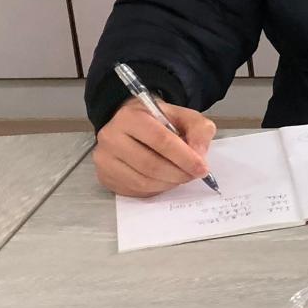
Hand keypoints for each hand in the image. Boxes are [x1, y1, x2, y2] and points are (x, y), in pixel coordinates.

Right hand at [94, 98, 215, 196]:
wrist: (132, 125)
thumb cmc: (159, 121)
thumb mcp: (183, 116)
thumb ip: (198, 130)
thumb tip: (199, 155)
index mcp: (130, 117)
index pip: (161, 141)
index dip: (185, 157)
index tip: (202, 168)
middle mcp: (110, 137)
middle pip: (151, 164)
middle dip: (178, 174)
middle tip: (194, 175)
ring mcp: (104, 159)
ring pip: (143, 181)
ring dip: (169, 184)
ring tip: (181, 177)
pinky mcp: (105, 176)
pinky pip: (135, 190)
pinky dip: (156, 189)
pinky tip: (164, 180)